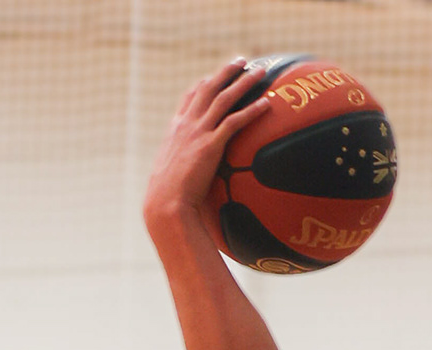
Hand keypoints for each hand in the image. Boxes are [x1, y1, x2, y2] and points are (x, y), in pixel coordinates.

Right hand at [144, 60, 270, 226]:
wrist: (165, 205)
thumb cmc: (167, 201)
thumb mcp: (169, 178)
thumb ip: (181, 170)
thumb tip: (187, 183)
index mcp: (175, 130)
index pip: (189, 98)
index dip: (203, 84)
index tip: (213, 76)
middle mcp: (186, 125)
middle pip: (208, 88)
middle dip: (226, 71)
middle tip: (241, 61)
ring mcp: (198, 133)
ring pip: (224, 98)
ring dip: (243, 82)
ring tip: (260, 71)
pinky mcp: (210, 145)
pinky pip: (235, 122)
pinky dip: (251, 111)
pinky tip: (266, 104)